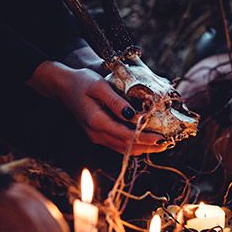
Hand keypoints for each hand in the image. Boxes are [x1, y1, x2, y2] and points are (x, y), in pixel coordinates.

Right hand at [28, 61, 166, 154]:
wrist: (62, 86)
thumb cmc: (81, 82)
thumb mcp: (99, 86)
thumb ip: (116, 101)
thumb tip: (133, 115)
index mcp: (96, 122)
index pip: (126, 136)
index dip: (146, 139)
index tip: (162, 139)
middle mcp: (96, 134)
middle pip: (126, 147)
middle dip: (149, 147)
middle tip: (168, 144)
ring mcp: (96, 137)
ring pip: (123, 149)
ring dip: (143, 148)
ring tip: (161, 145)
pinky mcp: (98, 135)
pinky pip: (118, 145)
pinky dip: (133, 145)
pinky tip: (146, 141)